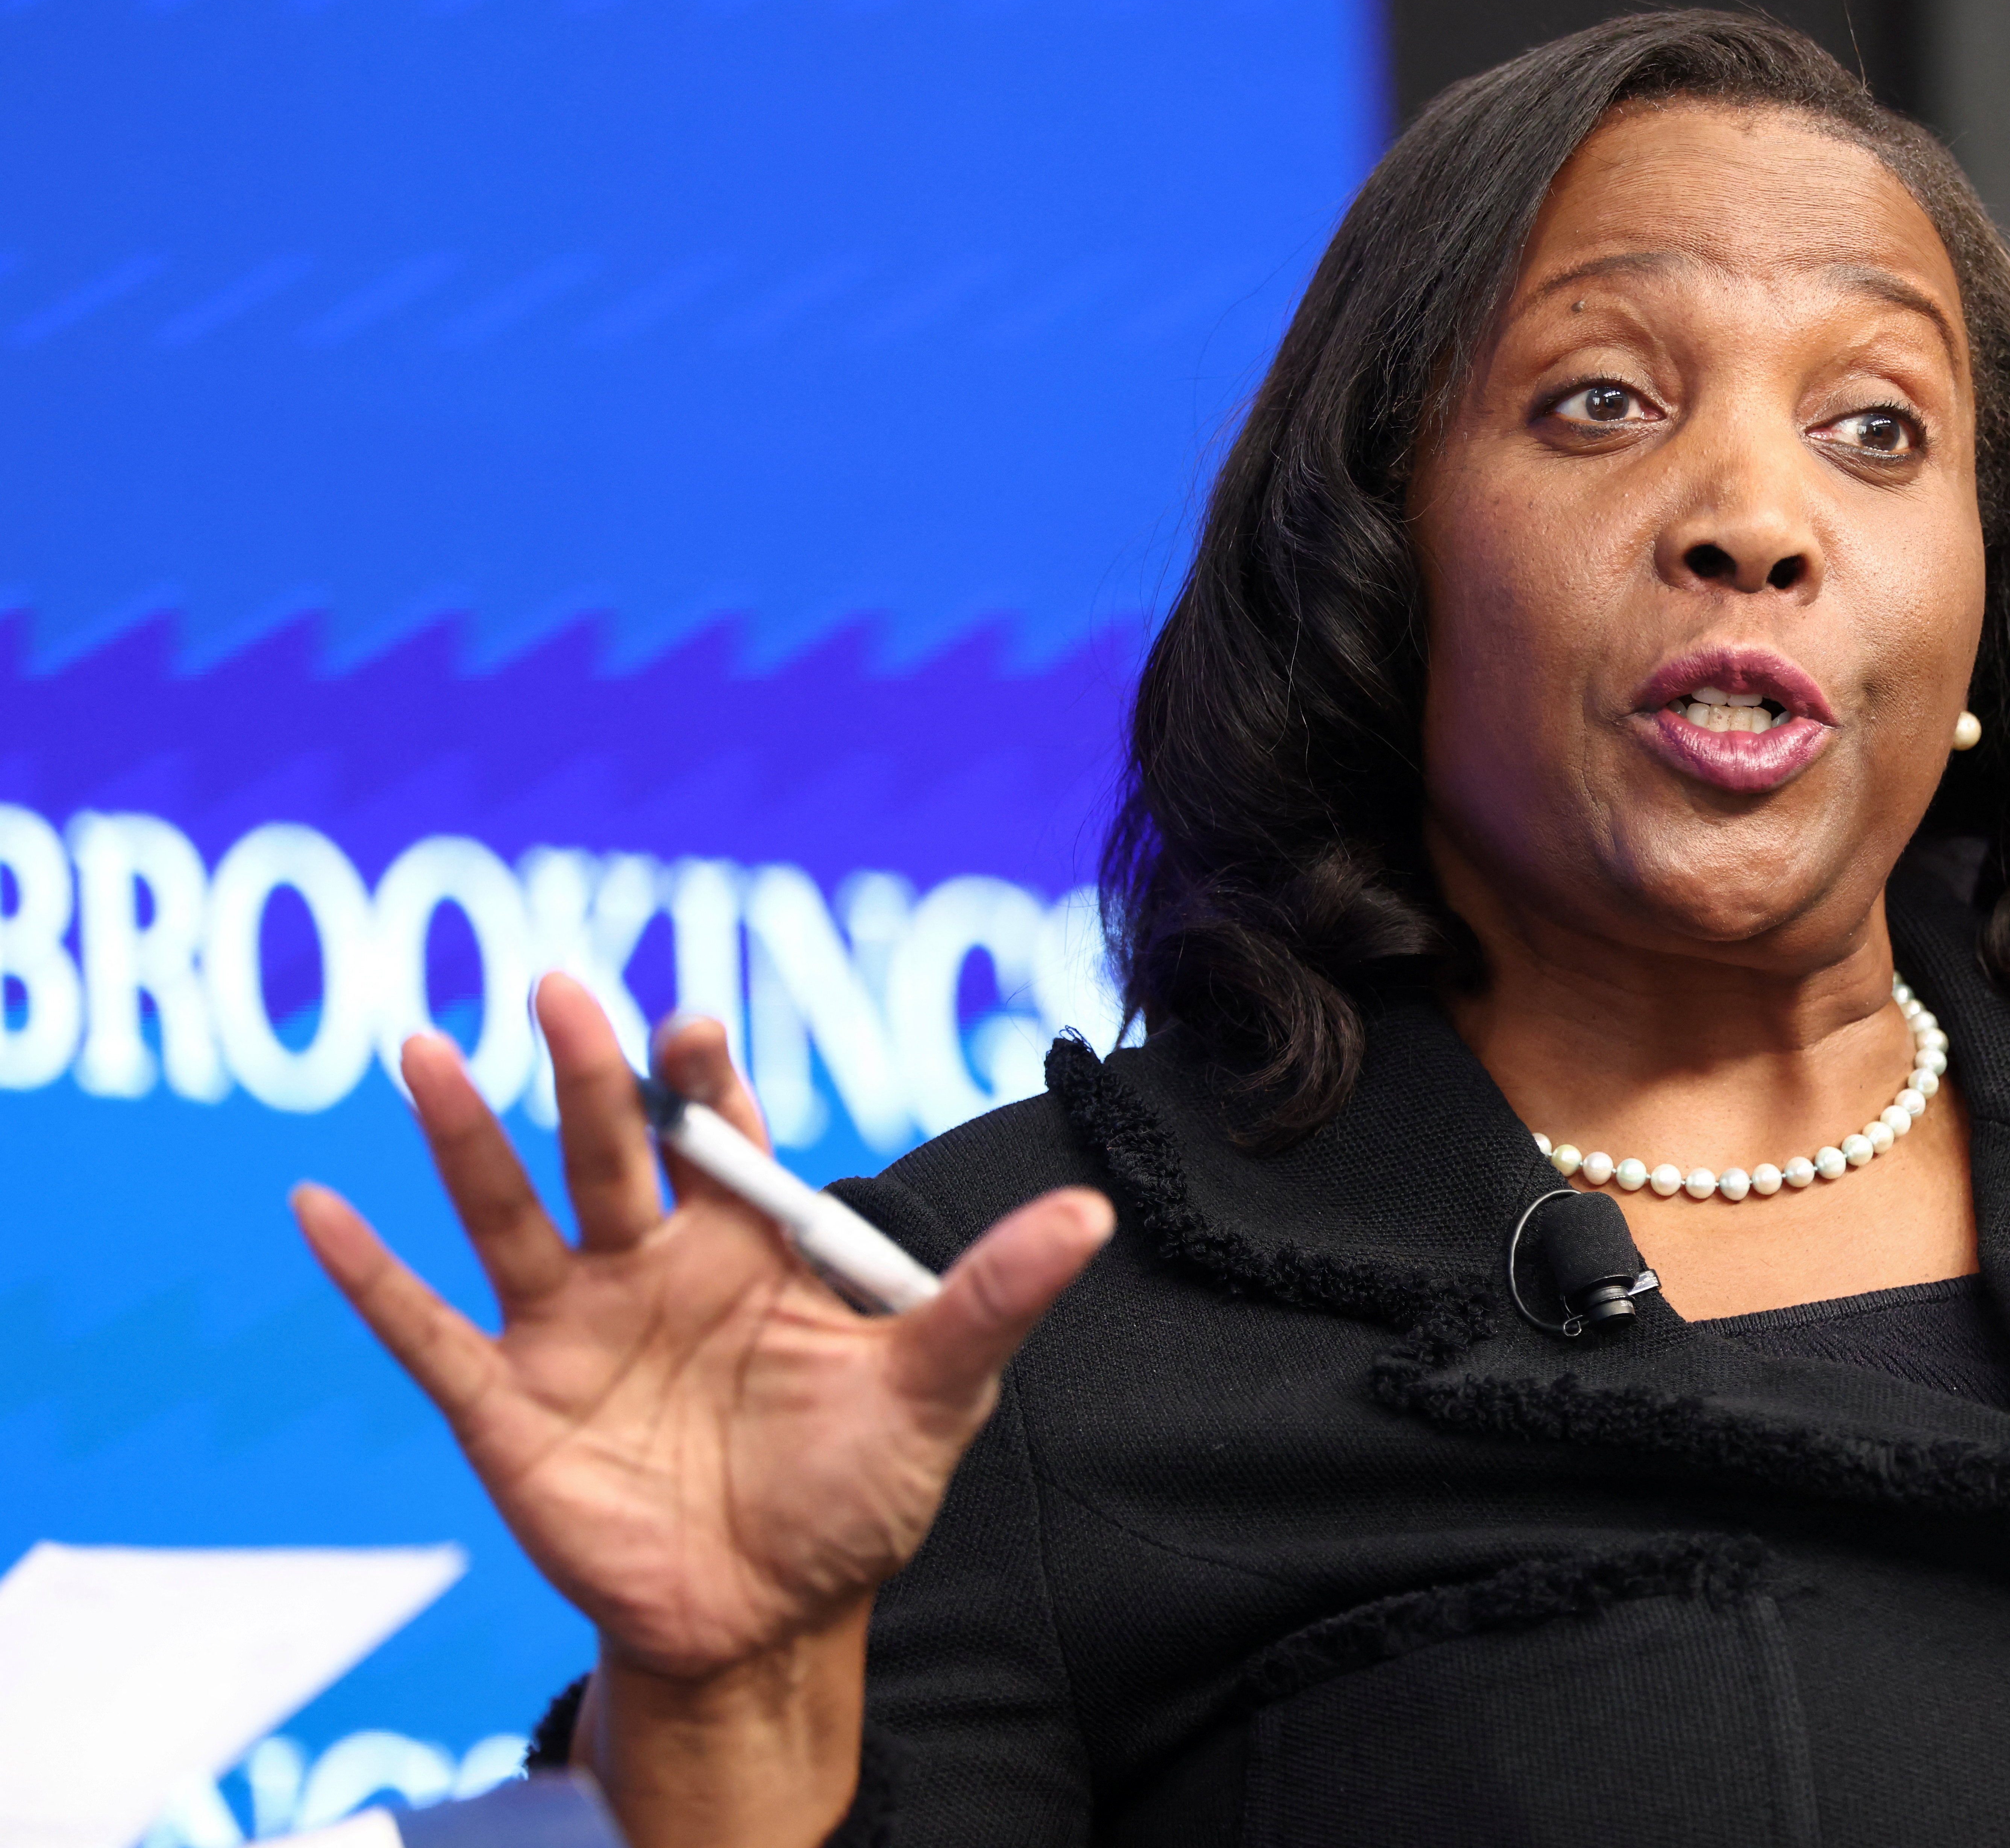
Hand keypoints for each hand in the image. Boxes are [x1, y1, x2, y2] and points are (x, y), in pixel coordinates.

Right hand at [294, 972, 1112, 1682]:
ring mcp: (570, 1330)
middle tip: (561, 991)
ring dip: (464, 1134)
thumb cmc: (854, 1496)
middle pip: (611, 1149)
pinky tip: (319, 1207)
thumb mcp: (937, 1390)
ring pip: (509, 1210)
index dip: (702, 1078)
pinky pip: (425, 1328)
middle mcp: (650, 1267)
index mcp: (746, 1249)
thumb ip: (994, 1295)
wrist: (773, 1618)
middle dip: (589, 1075)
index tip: (692, 1024)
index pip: (720, 1135)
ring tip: (424, 1051)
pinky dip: (370, 1273)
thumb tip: (1091, 1215)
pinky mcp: (506, 1405)